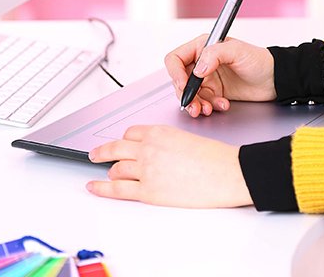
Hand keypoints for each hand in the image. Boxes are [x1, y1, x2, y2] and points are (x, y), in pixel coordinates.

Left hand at [86, 125, 252, 207]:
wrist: (228, 173)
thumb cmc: (216, 158)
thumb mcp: (186, 139)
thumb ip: (165, 144)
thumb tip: (156, 154)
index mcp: (159, 132)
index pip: (130, 133)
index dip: (123, 141)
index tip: (119, 144)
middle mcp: (148, 148)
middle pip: (116, 148)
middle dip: (103, 152)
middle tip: (95, 154)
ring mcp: (146, 170)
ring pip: (116, 168)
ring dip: (110, 172)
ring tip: (106, 175)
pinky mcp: (148, 191)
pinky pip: (117, 189)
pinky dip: (102, 188)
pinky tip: (94, 187)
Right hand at [165, 35, 275, 116]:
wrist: (275, 79)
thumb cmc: (260, 60)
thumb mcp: (237, 51)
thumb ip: (214, 54)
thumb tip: (197, 69)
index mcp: (202, 47)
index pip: (175, 59)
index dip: (176, 73)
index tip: (184, 85)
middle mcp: (202, 63)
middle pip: (180, 81)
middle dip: (186, 95)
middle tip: (194, 104)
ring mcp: (208, 79)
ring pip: (190, 95)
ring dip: (196, 104)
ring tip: (206, 109)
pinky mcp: (215, 93)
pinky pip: (203, 102)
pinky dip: (210, 107)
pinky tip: (222, 105)